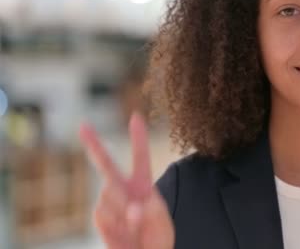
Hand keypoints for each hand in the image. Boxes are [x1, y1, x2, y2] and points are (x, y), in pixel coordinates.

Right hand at [80, 112, 174, 248]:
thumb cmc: (156, 238)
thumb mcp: (162, 222)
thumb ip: (153, 210)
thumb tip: (136, 204)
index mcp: (142, 185)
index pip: (140, 158)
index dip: (139, 138)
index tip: (136, 117)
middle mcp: (123, 190)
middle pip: (105, 164)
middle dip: (93, 144)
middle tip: (83, 126)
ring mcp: (109, 204)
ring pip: (108, 194)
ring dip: (124, 209)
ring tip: (135, 225)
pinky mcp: (100, 219)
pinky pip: (102, 214)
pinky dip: (115, 223)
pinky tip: (123, 232)